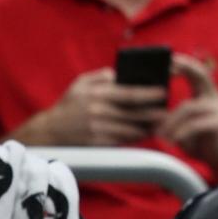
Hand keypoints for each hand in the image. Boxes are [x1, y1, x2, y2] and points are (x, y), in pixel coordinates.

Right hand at [34, 68, 166, 146]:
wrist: (50, 132)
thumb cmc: (69, 104)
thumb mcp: (81, 82)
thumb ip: (102, 76)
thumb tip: (121, 74)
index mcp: (98, 94)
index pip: (128, 93)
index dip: (148, 93)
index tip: (163, 92)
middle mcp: (99, 111)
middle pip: (132, 113)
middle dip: (152, 112)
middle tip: (167, 111)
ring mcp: (98, 129)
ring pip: (129, 129)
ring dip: (146, 127)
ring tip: (160, 124)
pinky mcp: (97, 144)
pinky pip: (120, 141)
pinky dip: (134, 138)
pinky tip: (144, 134)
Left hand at [157, 54, 217, 179]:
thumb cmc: (202, 143)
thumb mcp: (187, 125)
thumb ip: (177, 115)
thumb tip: (153, 111)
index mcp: (207, 94)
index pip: (197, 71)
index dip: (184, 63)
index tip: (168, 60)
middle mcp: (215, 97)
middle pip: (201, 75)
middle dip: (184, 68)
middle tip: (167, 68)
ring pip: (188, 107)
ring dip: (170, 122)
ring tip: (159, 134)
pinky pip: (194, 125)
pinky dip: (180, 133)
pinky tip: (172, 142)